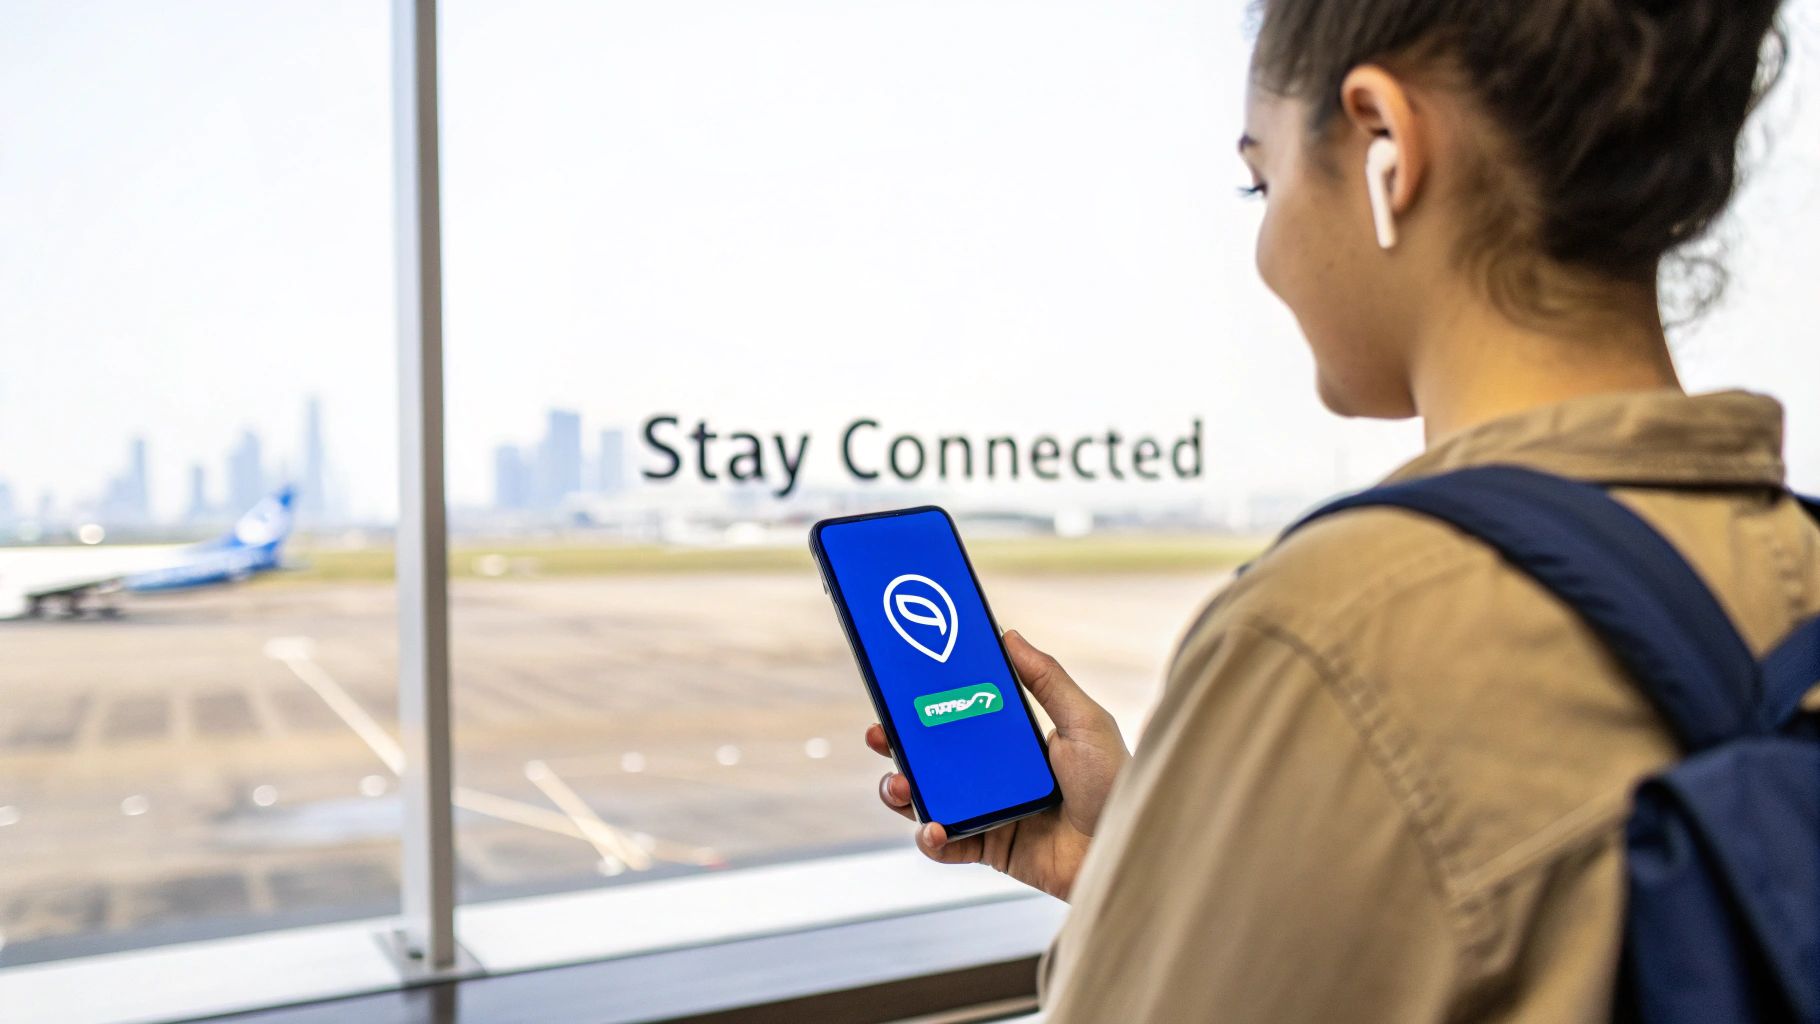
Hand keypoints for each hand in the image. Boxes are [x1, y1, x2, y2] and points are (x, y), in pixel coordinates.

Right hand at [866, 629, 1129, 901]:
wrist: (1125, 850)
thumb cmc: (1115, 783)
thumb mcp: (1085, 721)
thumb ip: (1047, 679)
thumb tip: (1008, 634)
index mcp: (1014, 742)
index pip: (960, 717)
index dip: (927, 705)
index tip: (899, 689)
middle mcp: (996, 775)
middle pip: (933, 757)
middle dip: (897, 747)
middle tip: (880, 735)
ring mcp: (989, 812)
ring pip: (928, 799)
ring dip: (902, 790)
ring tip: (899, 784)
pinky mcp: (989, 848)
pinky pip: (946, 844)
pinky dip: (930, 837)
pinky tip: (932, 828)